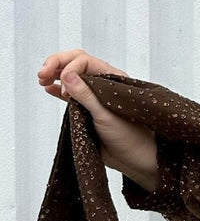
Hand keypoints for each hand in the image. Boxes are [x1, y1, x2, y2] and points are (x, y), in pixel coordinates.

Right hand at [38, 49, 159, 191]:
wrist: (135, 160)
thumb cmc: (130, 137)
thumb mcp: (106, 115)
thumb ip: (86, 95)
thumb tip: (67, 75)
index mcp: (113, 79)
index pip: (84, 61)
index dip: (70, 70)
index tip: (65, 92)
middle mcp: (104, 84)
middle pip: (76, 63)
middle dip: (57, 64)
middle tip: (42, 74)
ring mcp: (95, 96)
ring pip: (71, 77)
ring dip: (55, 74)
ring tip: (42, 80)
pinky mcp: (88, 109)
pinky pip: (71, 94)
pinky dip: (58, 89)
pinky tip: (48, 88)